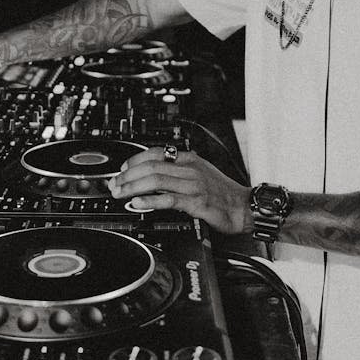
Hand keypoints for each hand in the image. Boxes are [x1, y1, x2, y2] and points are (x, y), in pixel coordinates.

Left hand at [107, 147, 251, 234]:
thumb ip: (179, 171)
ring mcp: (193, 185)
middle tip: (114, 184)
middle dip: (128, 175)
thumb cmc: (223, 193)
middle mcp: (190, 169)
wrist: (244, 207)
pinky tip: (138, 203)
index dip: (135, 159)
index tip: (122, 169)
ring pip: (156, 180)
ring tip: (120, 193)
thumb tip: (154, 174)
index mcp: (190, 159)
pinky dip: (150, 200)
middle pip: (151, 166)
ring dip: (133, 187)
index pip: (157, 152)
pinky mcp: (196, 202)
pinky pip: (168, 199)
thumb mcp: (201, 174)